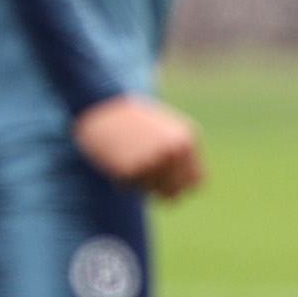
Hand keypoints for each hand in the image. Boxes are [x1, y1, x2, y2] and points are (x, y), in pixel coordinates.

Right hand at [74, 94, 204, 199]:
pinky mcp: (131, 169)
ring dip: (139, 183)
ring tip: (128, 159)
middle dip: (159, 189)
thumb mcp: (167, 130)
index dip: (180, 184)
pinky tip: (117, 159)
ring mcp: (154, 161)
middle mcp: (174, 152)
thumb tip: (186, 187)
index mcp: (186, 141)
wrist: (102, 103)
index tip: (165, 177)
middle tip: (143, 172)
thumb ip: (179, 155)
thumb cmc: (133, 117)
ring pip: (150, 192)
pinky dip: (122, 180)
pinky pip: (130, 188)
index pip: (195, 182)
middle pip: (174, 193)